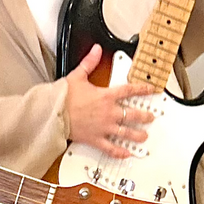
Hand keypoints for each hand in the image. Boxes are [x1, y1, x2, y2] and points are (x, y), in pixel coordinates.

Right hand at [65, 45, 156, 159]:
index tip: (150, 90)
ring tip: (143, 136)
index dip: (142, 89)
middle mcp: (108, 113)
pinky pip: (110, 148)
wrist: (53, 113)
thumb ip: (89, 62)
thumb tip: (96, 50)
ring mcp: (103, 127)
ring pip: (126, 133)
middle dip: (144, 116)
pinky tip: (126, 153)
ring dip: (137, 135)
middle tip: (150, 117)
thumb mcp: (77, 75)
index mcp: (105, 96)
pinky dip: (119, 152)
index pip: (129, 91)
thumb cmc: (63, 96)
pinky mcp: (95, 139)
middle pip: (133, 115)